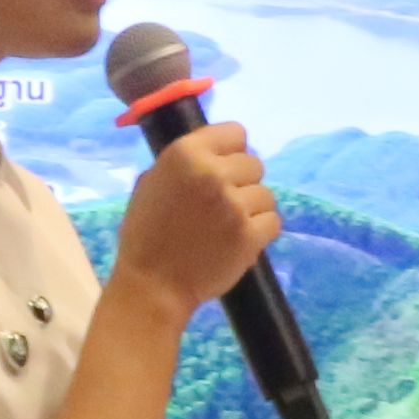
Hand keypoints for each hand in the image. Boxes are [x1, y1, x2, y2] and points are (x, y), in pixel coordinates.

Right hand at [113, 122, 279, 322]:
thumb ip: (184, 164)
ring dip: (252, 209)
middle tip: (224, 204)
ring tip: (229, 226)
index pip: (236, 132)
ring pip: (266, 194)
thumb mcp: (151, 184)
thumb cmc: (145, 235)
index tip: (224, 168)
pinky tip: (241, 240)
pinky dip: (261, 232)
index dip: (232, 151)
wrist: (153, 286)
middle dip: (243, 182)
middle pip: (255, 163)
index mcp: (186, 154)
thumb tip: (212, 152)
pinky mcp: (250, 235)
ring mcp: (234, 205)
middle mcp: (213, 173)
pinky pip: (273, 221)